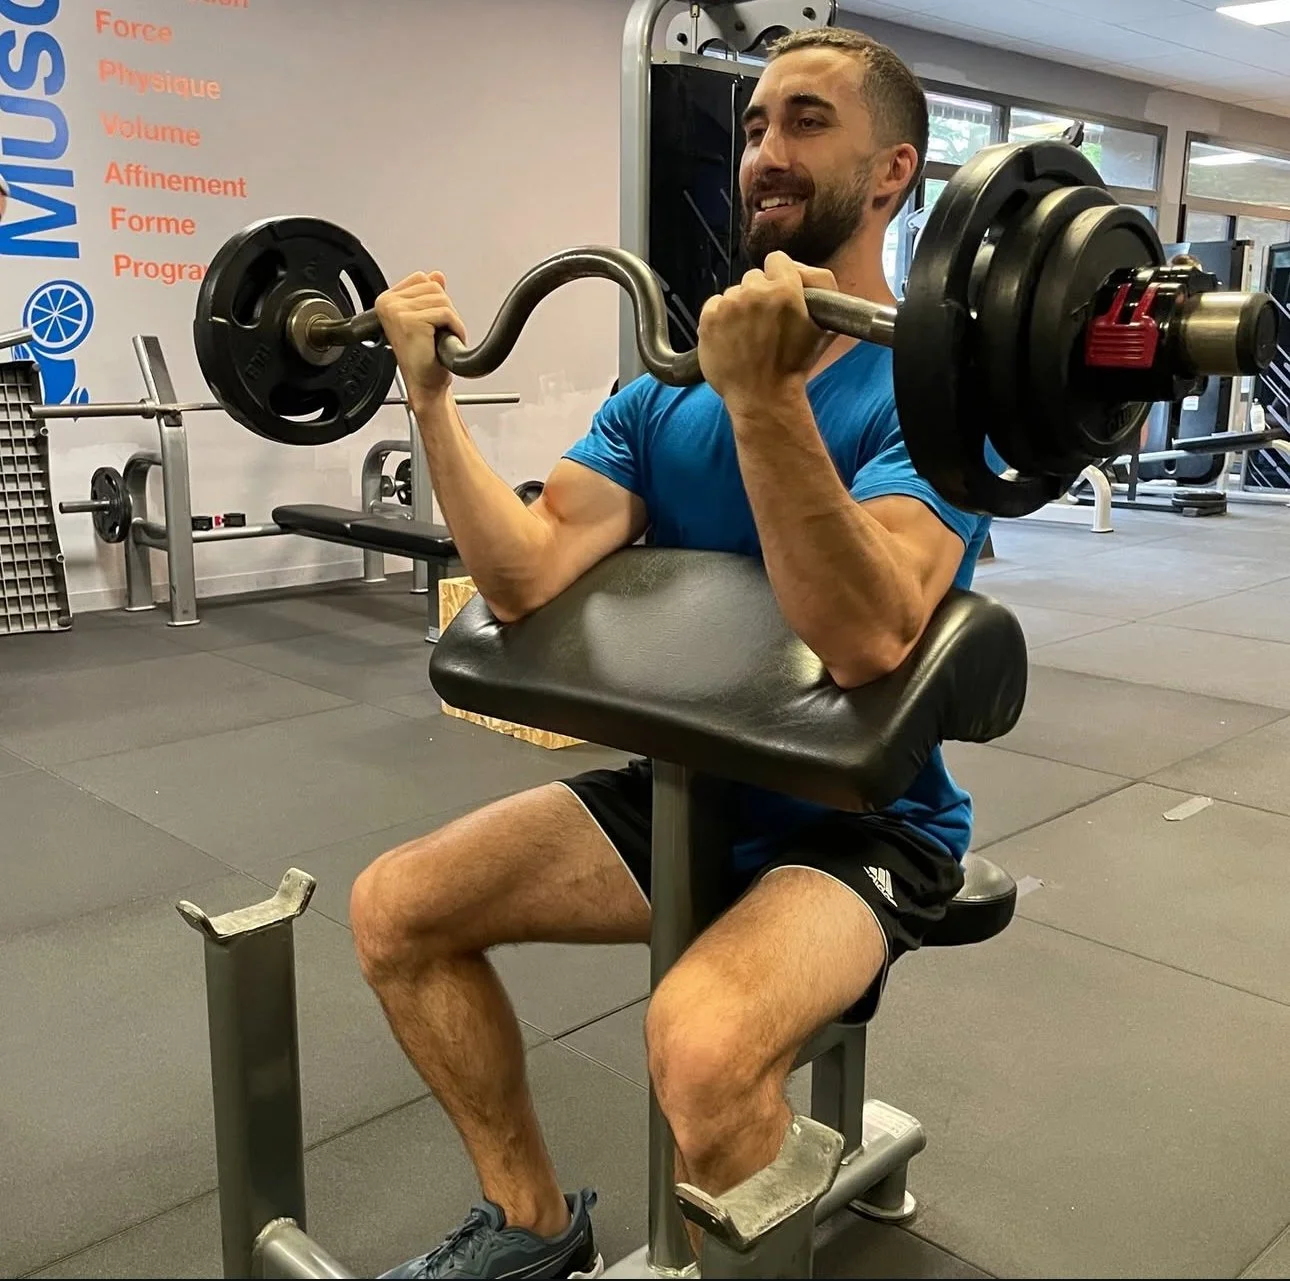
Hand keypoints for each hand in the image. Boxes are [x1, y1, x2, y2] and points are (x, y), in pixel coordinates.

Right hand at [374, 271, 467, 404]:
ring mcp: (397, 312)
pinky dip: (455, 328)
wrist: (425, 384)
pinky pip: (446, 313)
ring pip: (442, 299)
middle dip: (445, 310)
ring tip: (440, 339)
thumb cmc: (424, 358)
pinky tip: (444, 342)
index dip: (435, 300)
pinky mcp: (410, 321)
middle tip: (437, 334)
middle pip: (434, 287)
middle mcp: (388, 304)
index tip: (431, 322)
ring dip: (451, 321)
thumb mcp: (427, 319)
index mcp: (387, 300)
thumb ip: (429, 295)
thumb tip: (436, 275)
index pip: (422, 279)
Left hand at [697, 252, 835, 409]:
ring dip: (738, 309)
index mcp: (786, 290)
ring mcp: (729, 305)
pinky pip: (713, 306)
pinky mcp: (708, 318)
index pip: (776, 259)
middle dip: (758, 295)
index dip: (778, 275)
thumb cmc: (794, 367)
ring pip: (732, 293)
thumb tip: (801, 271)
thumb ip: (819, 289)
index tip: (777, 292)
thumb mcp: (824, 326)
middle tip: (763, 323)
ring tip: (747, 336)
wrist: (762, 397)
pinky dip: (719, 319)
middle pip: (753, 278)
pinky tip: (731, 339)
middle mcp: (755, 292)